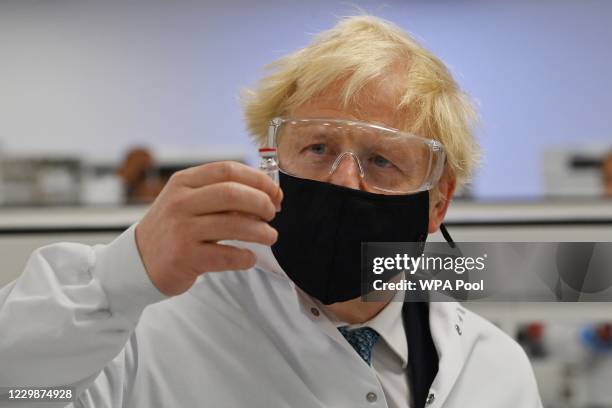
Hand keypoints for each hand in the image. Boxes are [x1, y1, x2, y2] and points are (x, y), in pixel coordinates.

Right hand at [135, 161, 281, 295]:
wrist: (138, 261)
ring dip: (261, 231)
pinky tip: (249, 257)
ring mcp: (181, 230)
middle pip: (232, 193)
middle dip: (261, 203)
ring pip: (234, 224)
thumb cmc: (173, 228)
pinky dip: (245, 257)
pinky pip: (227, 255)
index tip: (274, 192)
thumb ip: (219, 193)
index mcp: (183, 182)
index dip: (258, 179)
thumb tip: (265, 193)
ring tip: (269, 236)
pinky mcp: (185, 257)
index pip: (227, 170)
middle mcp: (180, 202)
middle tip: (272, 214)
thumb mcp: (187, 200)